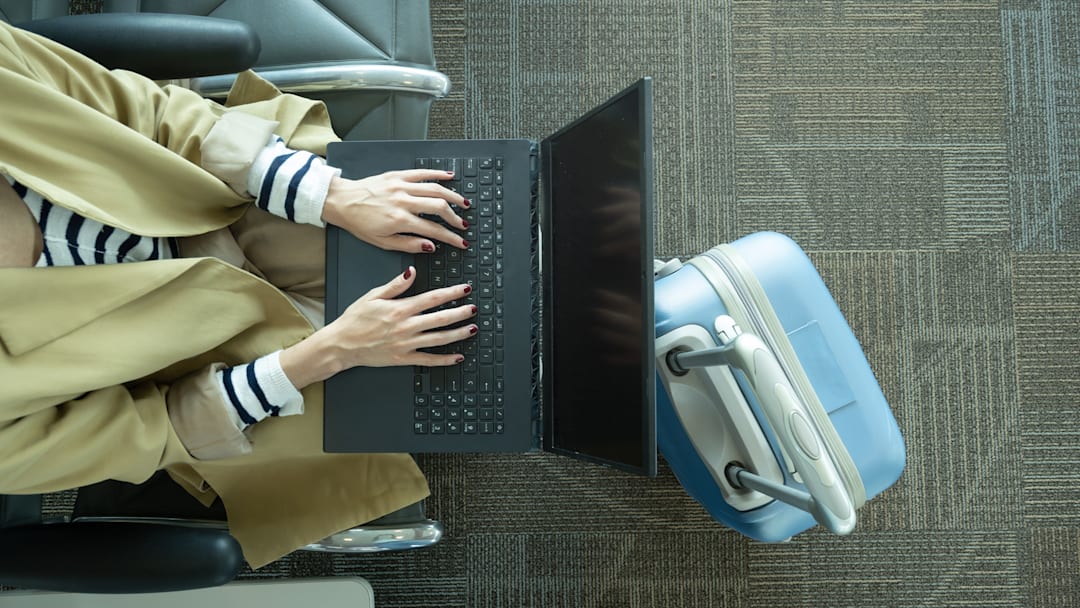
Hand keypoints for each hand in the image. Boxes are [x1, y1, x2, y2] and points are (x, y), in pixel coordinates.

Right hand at [280, 267, 476, 388]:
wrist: (341, 345)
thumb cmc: (354, 320)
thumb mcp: (373, 296)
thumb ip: (395, 285)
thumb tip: (411, 271)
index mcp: (400, 309)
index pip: (433, 298)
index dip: (452, 293)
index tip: (465, 288)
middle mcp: (406, 327)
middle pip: (441, 318)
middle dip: (461, 313)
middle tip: (474, 308)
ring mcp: (407, 344)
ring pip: (439, 339)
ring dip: (458, 334)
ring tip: (472, 328)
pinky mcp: (404, 358)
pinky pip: (429, 360)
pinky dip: (445, 359)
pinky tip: (458, 356)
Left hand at [321, 169, 470, 252]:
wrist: (341, 201)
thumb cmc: (359, 222)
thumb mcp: (382, 242)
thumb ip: (409, 244)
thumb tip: (430, 246)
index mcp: (399, 220)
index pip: (434, 230)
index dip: (451, 238)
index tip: (461, 241)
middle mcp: (403, 201)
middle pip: (439, 207)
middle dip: (455, 217)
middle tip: (463, 224)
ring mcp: (401, 186)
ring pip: (435, 188)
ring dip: (453, 196)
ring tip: (463, 203)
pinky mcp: (397, 175)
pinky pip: (422, 173)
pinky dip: (438, 173)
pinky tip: (450, 177)